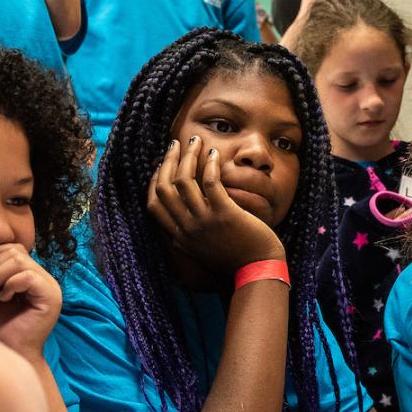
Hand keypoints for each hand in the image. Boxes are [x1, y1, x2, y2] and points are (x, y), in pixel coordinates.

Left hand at [0, 243, 61, 356]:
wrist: (7, 354)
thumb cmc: (0, 329)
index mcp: (33, 276)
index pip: (15, 249)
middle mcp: (45, 279)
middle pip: (16, 253)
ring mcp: (50, 288)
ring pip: (20, 262)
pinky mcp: (50, 298)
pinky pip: (27, 276)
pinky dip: (9, 285)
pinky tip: (2, 300)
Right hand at [146, 137, 285, 274]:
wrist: (257, 269)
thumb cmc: (233, 258)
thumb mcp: (200, 251)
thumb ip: (187, 236)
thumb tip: (176, 220)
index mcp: (179, 236)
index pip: (153, 204)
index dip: (154, 180)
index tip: (161, 164)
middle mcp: (187, 229)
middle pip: (164, 187)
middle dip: (168, 161)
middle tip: (175, 144)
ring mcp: (204, 221)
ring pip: (184, 180)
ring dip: (188, 156)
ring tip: (196, 142)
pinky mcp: (225, 214)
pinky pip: (211, 182)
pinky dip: (211, 164)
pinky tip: (214, 154)